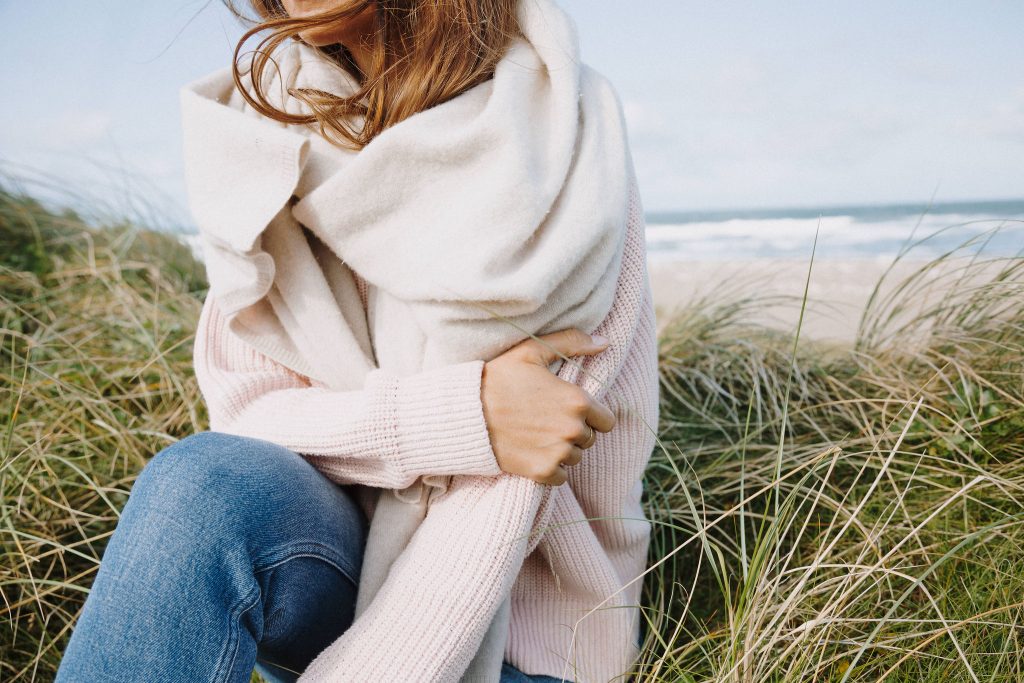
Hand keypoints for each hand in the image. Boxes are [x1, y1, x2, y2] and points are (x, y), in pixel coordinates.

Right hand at [480, 328, 615, 485]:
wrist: (465, 413)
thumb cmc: (498, 378)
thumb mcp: (532, 351)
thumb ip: (571, 343)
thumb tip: (604, 342)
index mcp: (577, 401)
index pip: (606, 420)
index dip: (590, 416)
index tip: (568, 411)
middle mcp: (573, 429)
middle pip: (590, 439)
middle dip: (574, 432)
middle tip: (547, 421)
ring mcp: (557, 453)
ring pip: (575, 458)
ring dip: (562, 450)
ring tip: (537, 435)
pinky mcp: (542, 472)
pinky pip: (560, 477)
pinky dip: (550, 468)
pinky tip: (532, 452)